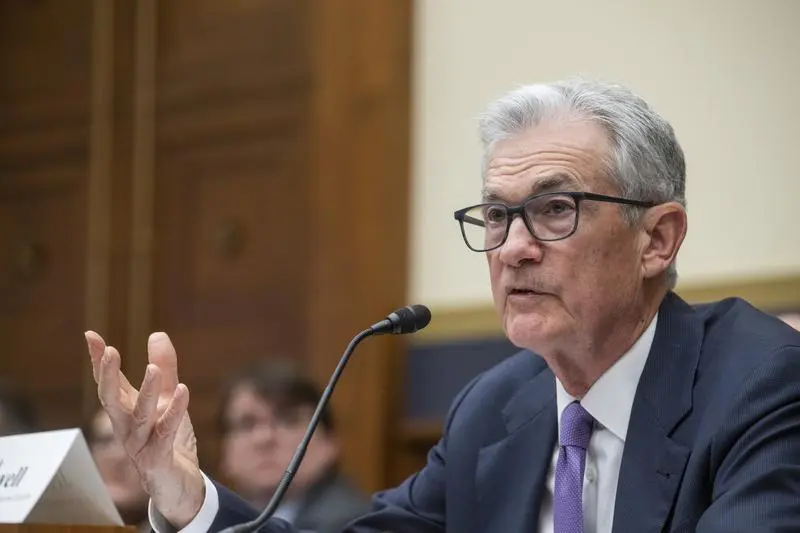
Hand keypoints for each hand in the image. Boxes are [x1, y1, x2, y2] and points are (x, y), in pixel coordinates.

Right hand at [85, 330, 205, 528]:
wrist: (178, 484)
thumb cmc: (167, 440)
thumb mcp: (167, 399)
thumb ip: (165, 369)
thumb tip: (157, 334)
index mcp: (126, 411)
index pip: (109, 383)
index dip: (99, 361)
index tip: (91, 335)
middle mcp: (127, 427)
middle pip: (111, 400)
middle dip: (109, 376)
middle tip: (111, 351)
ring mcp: (140, 445)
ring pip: (139, 417)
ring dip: (145, 393)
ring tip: (152, 368)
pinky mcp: (158, 459)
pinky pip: (165, 433)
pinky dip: (173, 412)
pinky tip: (181, 390)